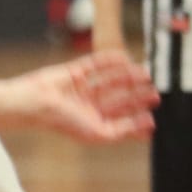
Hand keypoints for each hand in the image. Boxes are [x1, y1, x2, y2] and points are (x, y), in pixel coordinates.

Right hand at [21, 49, 157, 144]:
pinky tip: (125, 58)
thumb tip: (147, 123)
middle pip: (117, 99)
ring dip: (127, 77)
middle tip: (155, 92)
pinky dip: (110, 60)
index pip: (118, 119)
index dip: (136, 118)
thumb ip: (123, 130)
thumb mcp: (99, 133)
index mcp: (91, 122)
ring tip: (145, 74)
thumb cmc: (62, 122)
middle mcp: (87, 106)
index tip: (153, 116)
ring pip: (110, 81)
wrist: (36, 104)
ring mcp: (81, 88)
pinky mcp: (74, 72)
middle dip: (136, 96)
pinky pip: (95, 64)